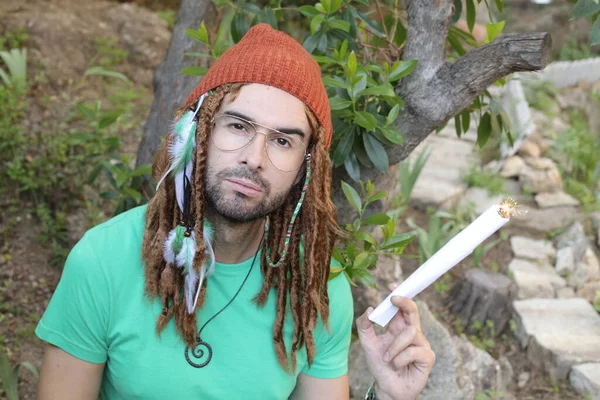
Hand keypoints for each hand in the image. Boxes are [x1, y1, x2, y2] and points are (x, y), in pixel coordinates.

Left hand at [356, 283, 434, 399]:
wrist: (387, 387)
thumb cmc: (380, 365)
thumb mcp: (367, 344)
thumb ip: (364, 326)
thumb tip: (370, 310)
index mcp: (399, 327)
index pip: (402, 306)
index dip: (400, 294)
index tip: (392, 285)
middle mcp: (412, 332)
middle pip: (413, 311)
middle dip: (405, 302)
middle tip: (393, 299)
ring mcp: (422, 344)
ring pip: (410, 333)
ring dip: (394, 347)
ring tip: (387, 358)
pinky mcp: (428, 357)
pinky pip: (414, 350)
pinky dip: (400, 358)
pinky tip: (397, 366)